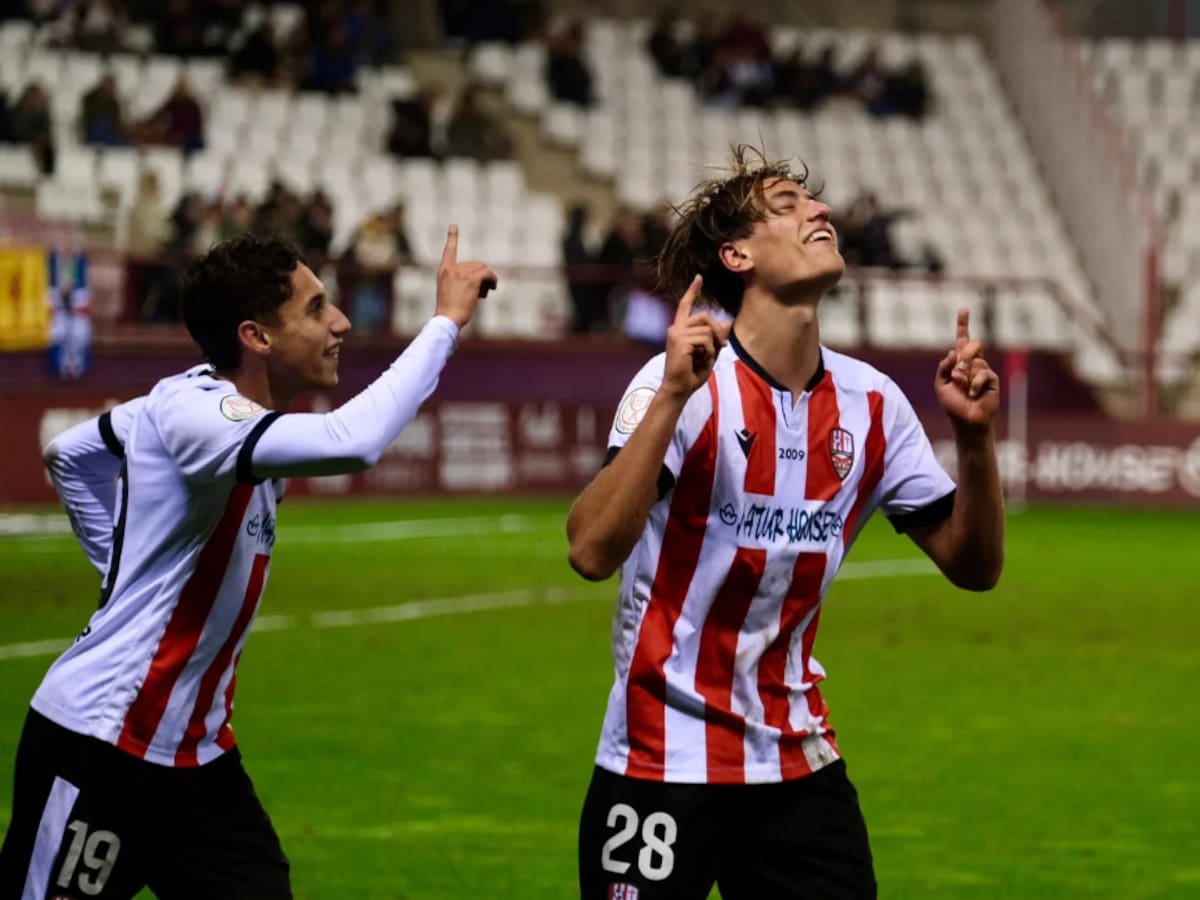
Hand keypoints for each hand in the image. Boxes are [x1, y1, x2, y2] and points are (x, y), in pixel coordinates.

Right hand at [435, 224, 497, 327]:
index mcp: (444, 271)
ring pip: (483, 268)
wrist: (447, 319)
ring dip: (488, 279)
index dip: (452, 237)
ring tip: (485, 292)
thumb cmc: (450, 310)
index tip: (454, 225)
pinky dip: (492, 280)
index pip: (449, 250)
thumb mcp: (450, 292)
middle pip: (475, 263)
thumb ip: (462, 281)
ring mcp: (461, 273)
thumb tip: (483, 279)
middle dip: (481, 276)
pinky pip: (487, 274)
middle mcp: (451, 269)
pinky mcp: (471, 280)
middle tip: (481, 291)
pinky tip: (493, 287)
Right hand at [662, 275, 730, 397]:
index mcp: (680, 329)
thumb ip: (716, 338)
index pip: (685, 306)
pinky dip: (709, 351)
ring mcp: (676, 334)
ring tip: (705, 358)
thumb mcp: (710, 353)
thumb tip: (728, 321)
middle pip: (705, 315)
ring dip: (713, 345)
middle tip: (722, 346)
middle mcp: (675, 328)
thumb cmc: (691, 374)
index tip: (699, 278)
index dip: (692, 291)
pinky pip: (705, 340)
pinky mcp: (680, 341)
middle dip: (718, 330)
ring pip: (707, 329)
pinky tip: (700, 360)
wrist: (679, 389)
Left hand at [935, 308, 999, 432]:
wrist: (967, 421)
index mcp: (959, 363)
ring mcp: (984, 371)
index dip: (963, 325)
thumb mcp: (941, 385)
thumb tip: (953, 351)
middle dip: (965, 355)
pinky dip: (974, 385)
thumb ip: (943, 367)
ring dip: (965, 376)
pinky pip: (982, 373)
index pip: (962, 340)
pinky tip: (973, 395)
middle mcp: (973, 364)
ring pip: (975, 361)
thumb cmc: (953, 405)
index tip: (964, 309)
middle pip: (972, 345)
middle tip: (958, 372)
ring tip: (965, 391)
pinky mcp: (992, 379)